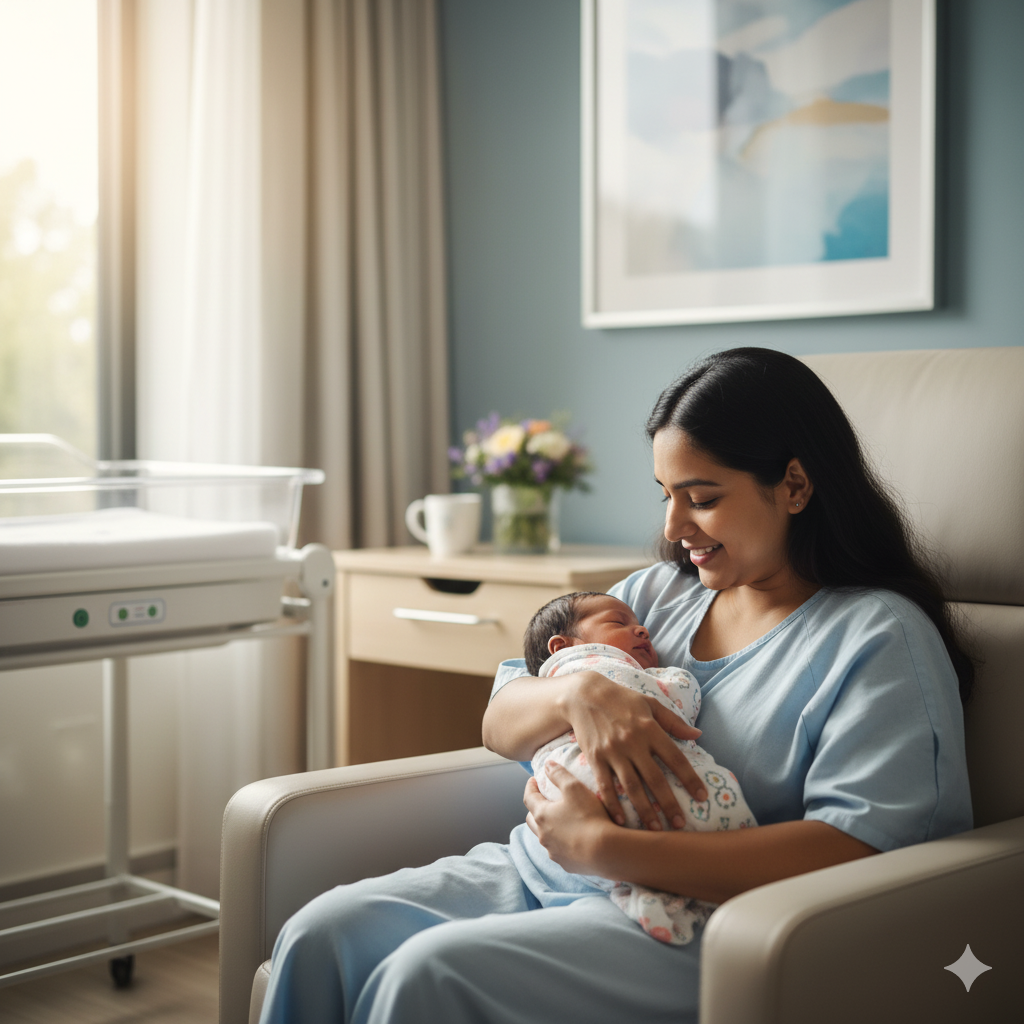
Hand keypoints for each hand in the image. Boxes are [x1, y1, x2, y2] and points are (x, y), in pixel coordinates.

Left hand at [523, 762, 615, 875]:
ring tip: (560, 820)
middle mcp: (543, 835)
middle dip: (535, 808)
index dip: (530, 787)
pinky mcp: (566, 864)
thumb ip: (559, 774)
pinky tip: (572, 839)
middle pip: (532, 819)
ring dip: (548, 827)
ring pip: (544, 837)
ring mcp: (553, 852)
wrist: (605, 852)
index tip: (535, 780)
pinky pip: (558, 851)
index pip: (529, 797)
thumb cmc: (588, 816)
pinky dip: (561, 843)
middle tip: (544, 801)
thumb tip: (547, 765)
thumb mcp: (574, 788)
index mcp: (542, 815)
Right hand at [562, 671, 706, 830]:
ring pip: (632, 787)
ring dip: (644, 811)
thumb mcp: (650, 703)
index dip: (690, 778)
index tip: (702, 797)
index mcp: (649, 728)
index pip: (675, 757)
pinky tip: (621, 821)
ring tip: (656, 830)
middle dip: (669, 804)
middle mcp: (632, 741)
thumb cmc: (621, 699)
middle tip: (680, 825)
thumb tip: (698, 735)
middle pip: (655, 779)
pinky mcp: (595, 758)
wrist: (583, 694)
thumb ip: (674, 721)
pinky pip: (605, 785)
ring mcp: (612, 751)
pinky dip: (613, 805)